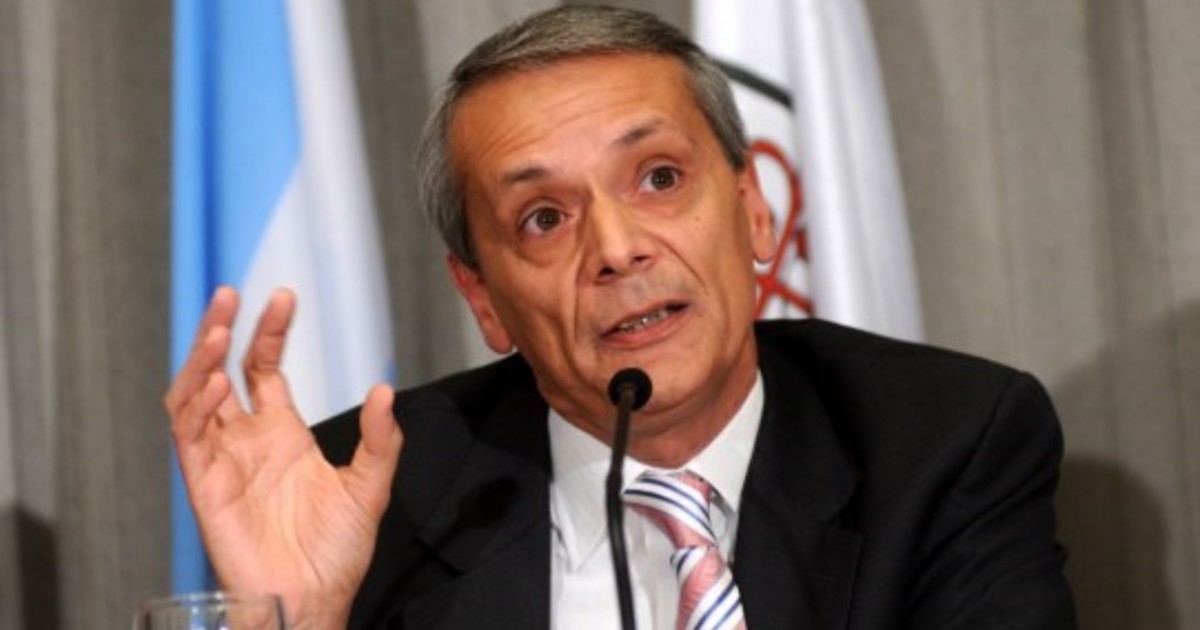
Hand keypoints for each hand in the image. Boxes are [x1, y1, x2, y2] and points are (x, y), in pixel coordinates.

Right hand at [163, 287, 402, 629]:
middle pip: (219, 371)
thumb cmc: (336, 553)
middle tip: (229, 294)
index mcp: (282, 433)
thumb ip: (378, 439)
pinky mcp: (205, 486)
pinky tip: (214, 383)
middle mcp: (247, 440)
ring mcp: (222, 461)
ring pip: (192, 397)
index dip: (269, 331)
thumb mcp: (370, 486)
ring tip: (216, 330)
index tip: (283, 297)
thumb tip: (385, 389)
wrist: (315, 600)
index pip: (263, 367)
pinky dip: (196, 407)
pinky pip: (189, 438)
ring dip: (199, 362)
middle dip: (219, 330)